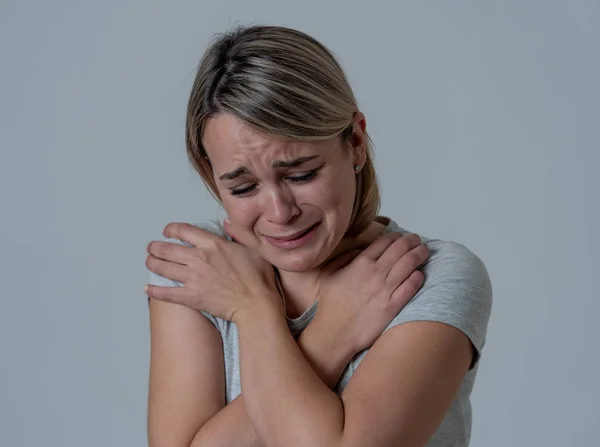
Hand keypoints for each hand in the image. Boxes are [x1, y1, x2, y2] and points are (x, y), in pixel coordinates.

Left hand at [145, 222, 280, 321]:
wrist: (256, 303)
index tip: (167, 231)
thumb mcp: (253, 248)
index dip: (171, 229)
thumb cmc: (259, 277)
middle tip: (152, 248)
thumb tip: (227, 223)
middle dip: (155, 247)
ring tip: (149, 262)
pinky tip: (147, 289)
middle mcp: (199, 258)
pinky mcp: (191, 297)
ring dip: (152, 263)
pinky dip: (154, 291)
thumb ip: (237, 234)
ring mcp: (193, 278)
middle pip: (167, 248)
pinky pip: (166, 293)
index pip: (184, 231)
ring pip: (163, 267)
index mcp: (213, 244)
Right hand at [313, 232, 427, 354]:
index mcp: (360, 263)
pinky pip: (410, 287)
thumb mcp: (328, 274)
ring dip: (419, 254)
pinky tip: (420, 274)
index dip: (396, 236)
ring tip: (424, 251)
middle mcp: (375, 272)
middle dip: (412, 241)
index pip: (384, 241)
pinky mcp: (393, 306)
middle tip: (417, 240)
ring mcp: (385, 289)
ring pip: (409, 264)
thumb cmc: (330, 305)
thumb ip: (343, 258)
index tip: (401, 237)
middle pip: (400, 248)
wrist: (335, 332)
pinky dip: (418, 277)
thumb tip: (358, 251)